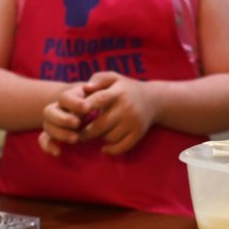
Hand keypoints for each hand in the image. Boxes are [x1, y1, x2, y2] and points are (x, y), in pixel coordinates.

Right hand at [40, 81, 94, 156]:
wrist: (96, 106)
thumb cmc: (101, 96)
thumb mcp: (102, 87)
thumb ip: (99, 82)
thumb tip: (89, 87)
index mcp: (71, 96)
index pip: (64, 97)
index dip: (73, 103)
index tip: (88, 108)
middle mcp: (60, 108)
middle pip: (49, 111)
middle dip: (62, 119)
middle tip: (77, 123)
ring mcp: (56, 121)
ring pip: (47, 125)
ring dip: (59, 133)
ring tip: (75, 139)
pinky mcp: (56, 133)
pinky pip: (45, 139)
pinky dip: (48, 146)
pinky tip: (57, 152)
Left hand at [41, 71, 158, 155]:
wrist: (154, 99)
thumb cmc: (126, 88)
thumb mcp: (114, 78)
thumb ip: (98, 79)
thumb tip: (86, 89)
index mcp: (118, 92)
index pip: (100, 99)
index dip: (86, 106)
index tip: (75, 114)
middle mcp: (126, 107)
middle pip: (100, 125)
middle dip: (86, 132)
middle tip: (80, 134)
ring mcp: (133, 121)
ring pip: (109, 137)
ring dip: (100, 137)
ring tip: (98, 133)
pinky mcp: (139, 133)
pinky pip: (122, 147)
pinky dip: (112, 150)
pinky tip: (105, 149)